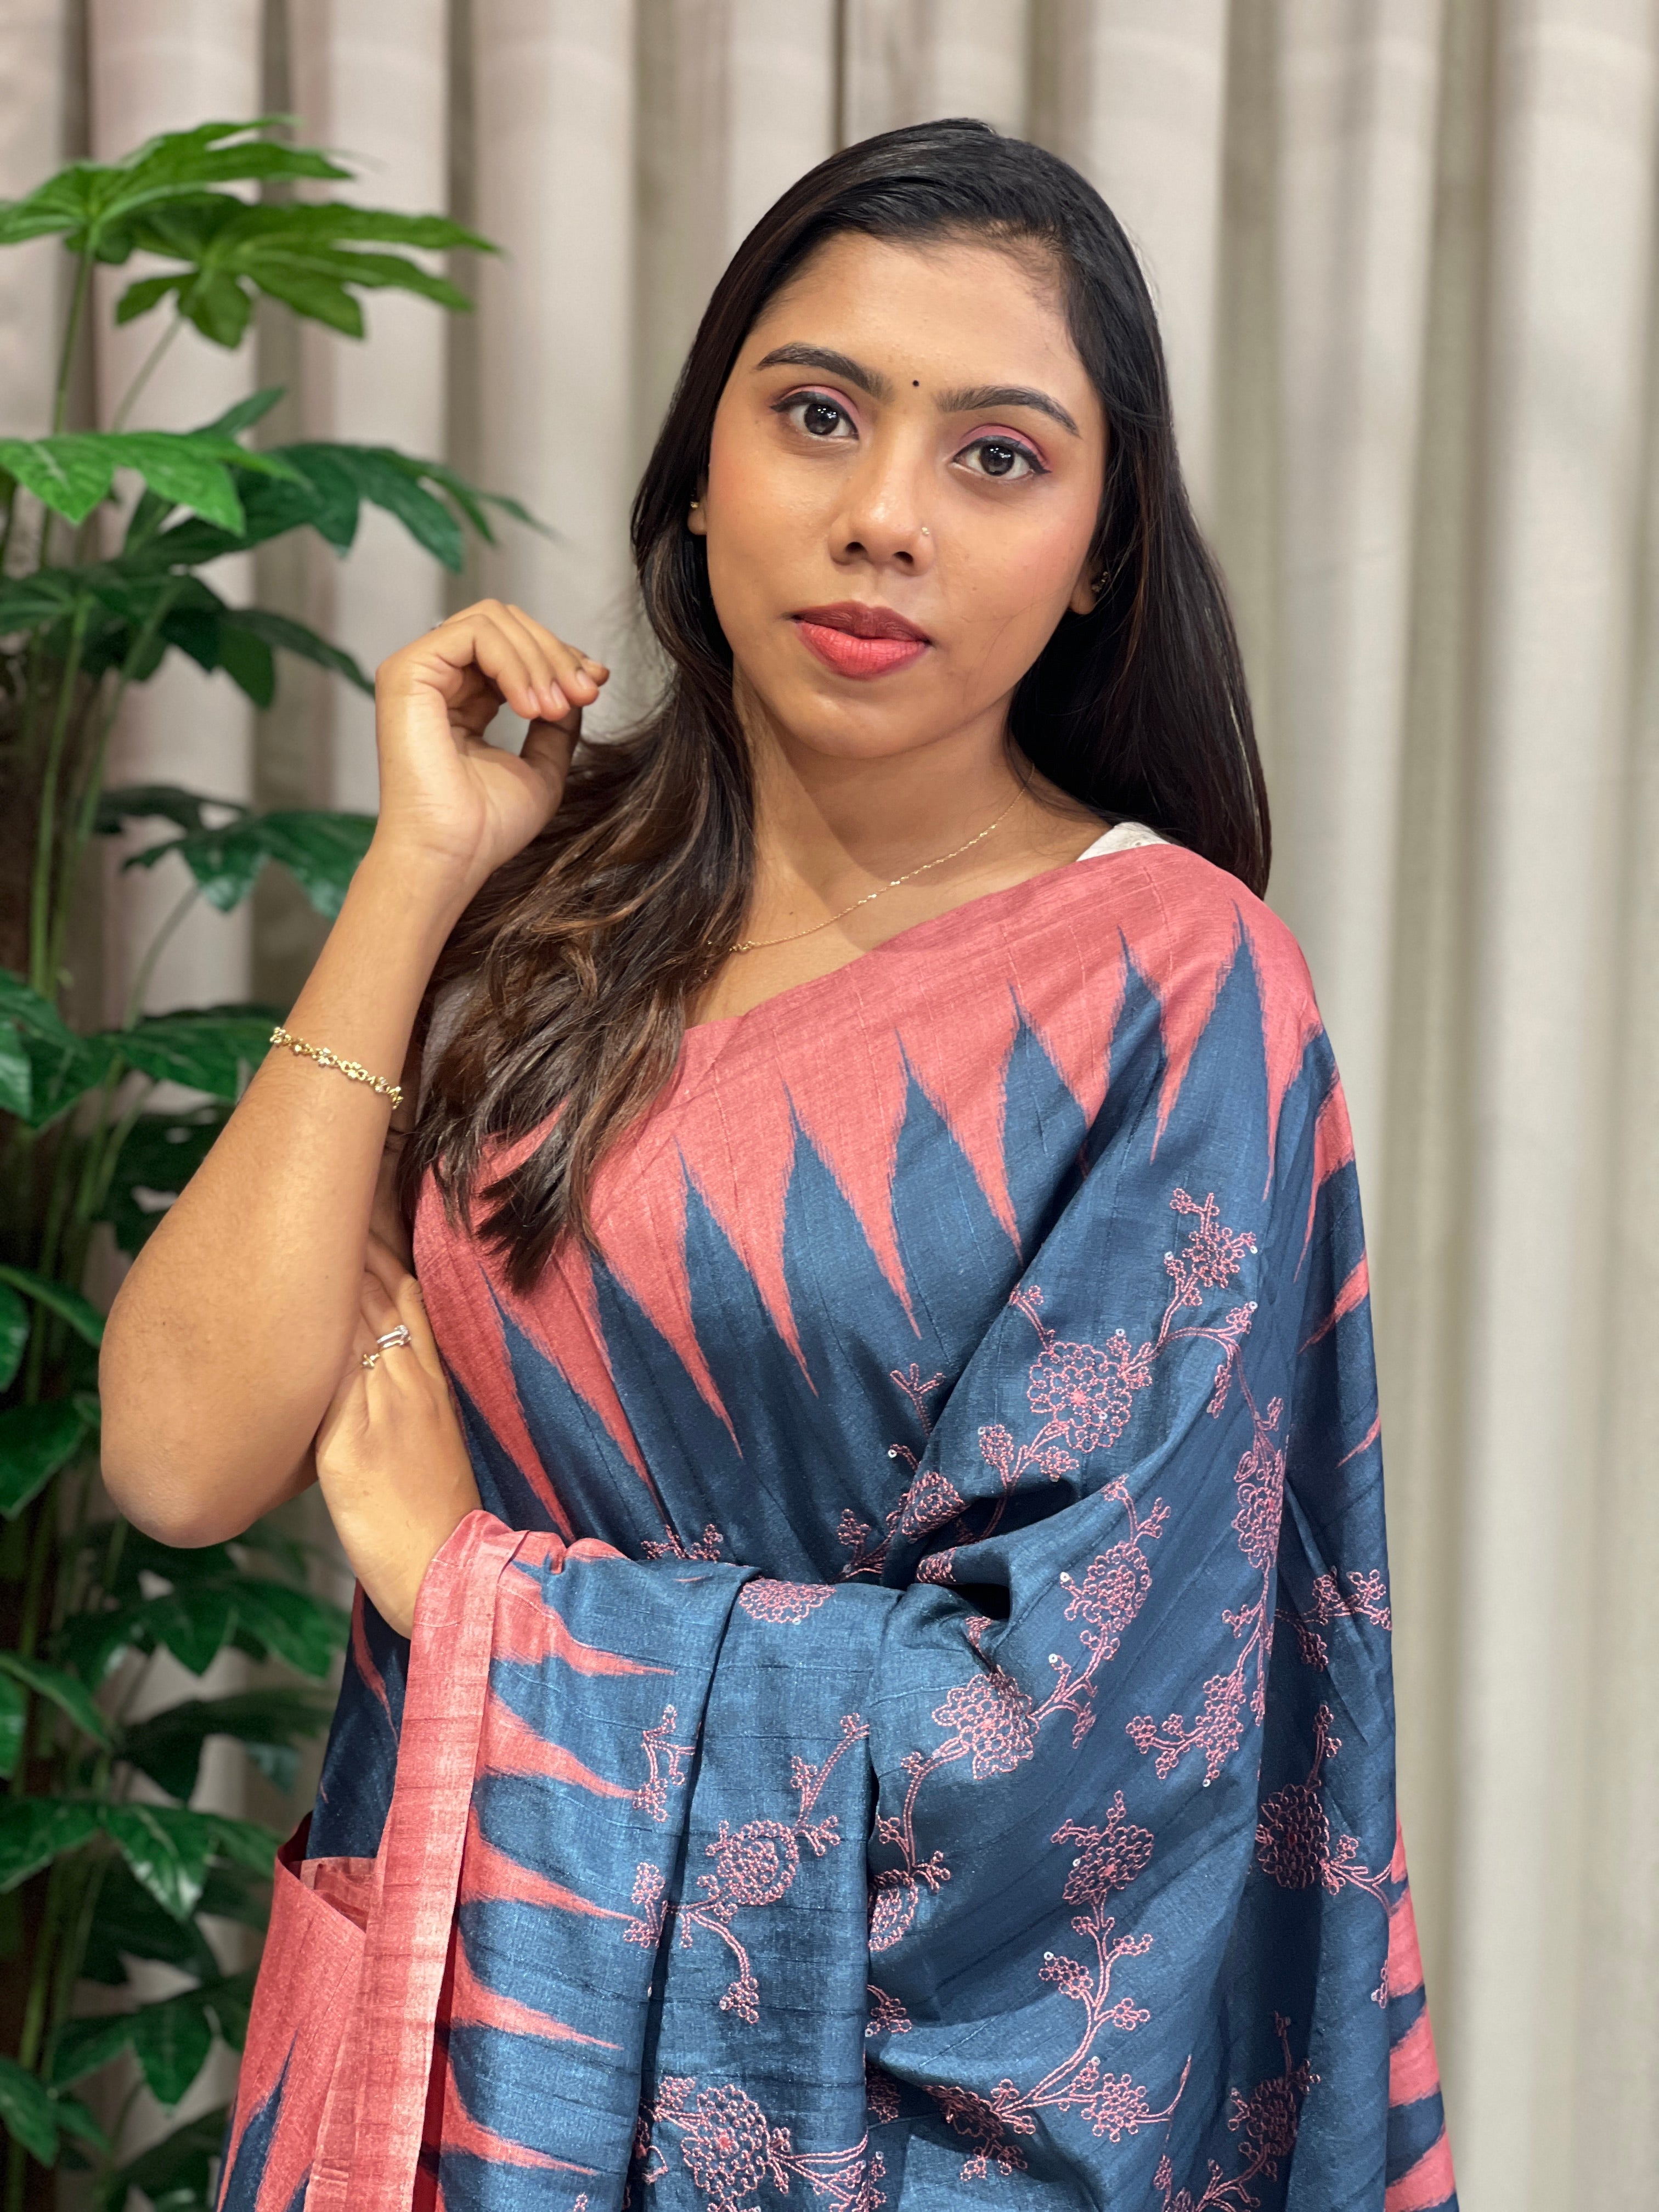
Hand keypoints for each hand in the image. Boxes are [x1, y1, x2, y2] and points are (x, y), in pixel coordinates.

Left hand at [314, 1237, 479, 1636]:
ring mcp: (382, 1411)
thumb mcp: (430, 1440)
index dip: (386, 1248)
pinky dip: (314, 1334)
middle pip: (384, 1294)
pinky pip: (329, 1377)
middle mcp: (410, 1385)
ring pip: (357, 1322)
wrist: (445, 1569)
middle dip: (355, 1241)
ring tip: (302, 1223)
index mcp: (431, 1382)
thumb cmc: (433, 1514)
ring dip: (330, 1271)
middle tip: (328, 1195)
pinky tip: (290, 1300)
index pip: (410, 1296)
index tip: (362, 1209)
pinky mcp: (350, 1446)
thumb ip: (402, 1397)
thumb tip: (359, 1367)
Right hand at [371, 600, 609, 896]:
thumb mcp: (542, 766)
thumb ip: (558, 723)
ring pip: (493, 621)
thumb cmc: (488, 828)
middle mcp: (438, 680)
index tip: (596, 683)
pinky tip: (530, 706)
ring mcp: (418, 672)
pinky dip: (514, 662)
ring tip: (556, 708)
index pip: (514, 648)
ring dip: (540, 659)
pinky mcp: (407, 672)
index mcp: (463, 699)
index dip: (559, 656)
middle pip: (507, 624)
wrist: (452, 857)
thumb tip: (582, 679)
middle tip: (585, 692)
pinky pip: (475, 634)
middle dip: (556, 654)